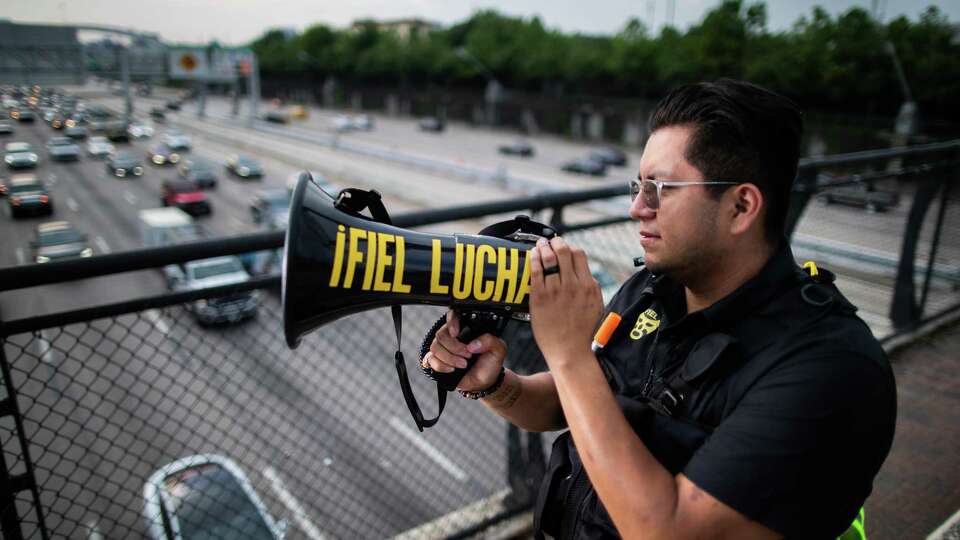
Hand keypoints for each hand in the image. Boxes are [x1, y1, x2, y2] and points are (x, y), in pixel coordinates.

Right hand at [423, 310, 507, 391]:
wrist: (485, 381)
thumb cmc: (490, 362)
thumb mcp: (498, 349)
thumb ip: (490, 341)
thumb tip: (473, 344)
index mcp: (466, 328)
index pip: (452, 316)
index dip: (451, 322)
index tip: (456, 333)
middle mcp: (452, 336)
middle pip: (441, 334)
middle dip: (454, 347)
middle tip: (468, 355)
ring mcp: (443, 349)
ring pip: (435, 347)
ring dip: (449, 357)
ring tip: (463, 364)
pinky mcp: (438, 361)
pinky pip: (430, 360)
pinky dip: (441, 366)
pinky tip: (452, 370)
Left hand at [529, 237, 603, 366]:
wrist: (570, 351)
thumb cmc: (582, 333)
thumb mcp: (595, 306)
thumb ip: (591, 288)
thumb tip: (586, 275)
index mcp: (588, 285)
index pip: (579, 255)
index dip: (570, 247)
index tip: (564, 247)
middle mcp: (573, 284)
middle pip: (564, 251)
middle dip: (556, 242)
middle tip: (550, 241)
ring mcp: (556, 290)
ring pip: (549, 257)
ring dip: (543, 247)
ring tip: (540, 245)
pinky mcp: (540, 297)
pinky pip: (536, 271)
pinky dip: (533, 259)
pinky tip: (532, 255)